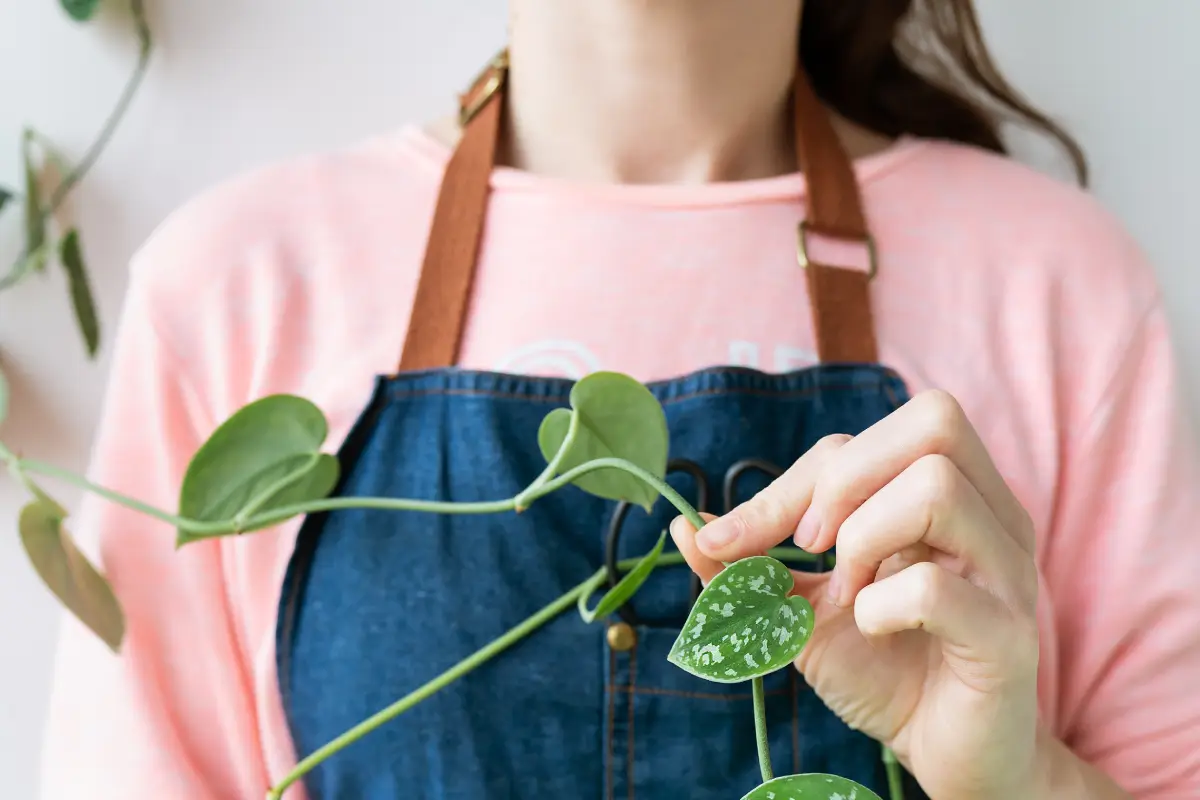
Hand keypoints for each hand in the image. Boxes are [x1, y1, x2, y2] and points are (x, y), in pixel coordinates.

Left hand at [669, 390, 1042, 799]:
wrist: (945, 755)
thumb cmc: (883, 670)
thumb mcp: (799, 609)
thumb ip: (748, 567)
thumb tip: (684, 525)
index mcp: (949, 494)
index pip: (868, 437)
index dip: (792, 481)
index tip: (741, 539)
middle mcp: (991, 516)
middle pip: (932, 421)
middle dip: (841, 480)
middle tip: (812, 550)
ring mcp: (1007, 571)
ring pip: (936, 486)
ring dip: (863, 540)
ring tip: (849, 595)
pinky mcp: (1009, 637)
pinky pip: (933, 587)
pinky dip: (879, 606)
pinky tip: (875, 629)